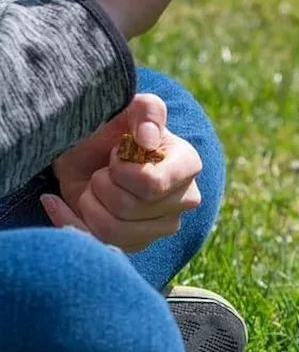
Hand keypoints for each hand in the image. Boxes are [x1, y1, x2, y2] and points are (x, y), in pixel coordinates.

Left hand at [43, 94, 202, 252]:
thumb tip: (148, 139)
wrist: (87, 150)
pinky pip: (100, 244)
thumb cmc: (111, 127)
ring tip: (91, 186)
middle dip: (101, 185)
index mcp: (187, 166)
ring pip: (115, 230)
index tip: (116, 154)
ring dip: (89, 204)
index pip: (152, 185)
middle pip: (129, 208)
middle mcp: (183, 200)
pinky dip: (70, 221)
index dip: (122, 171)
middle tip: (101, 170)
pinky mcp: (137, 243)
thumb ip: (146, 110)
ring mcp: (162, 226)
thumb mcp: (127, 107)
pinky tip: (60, 202)